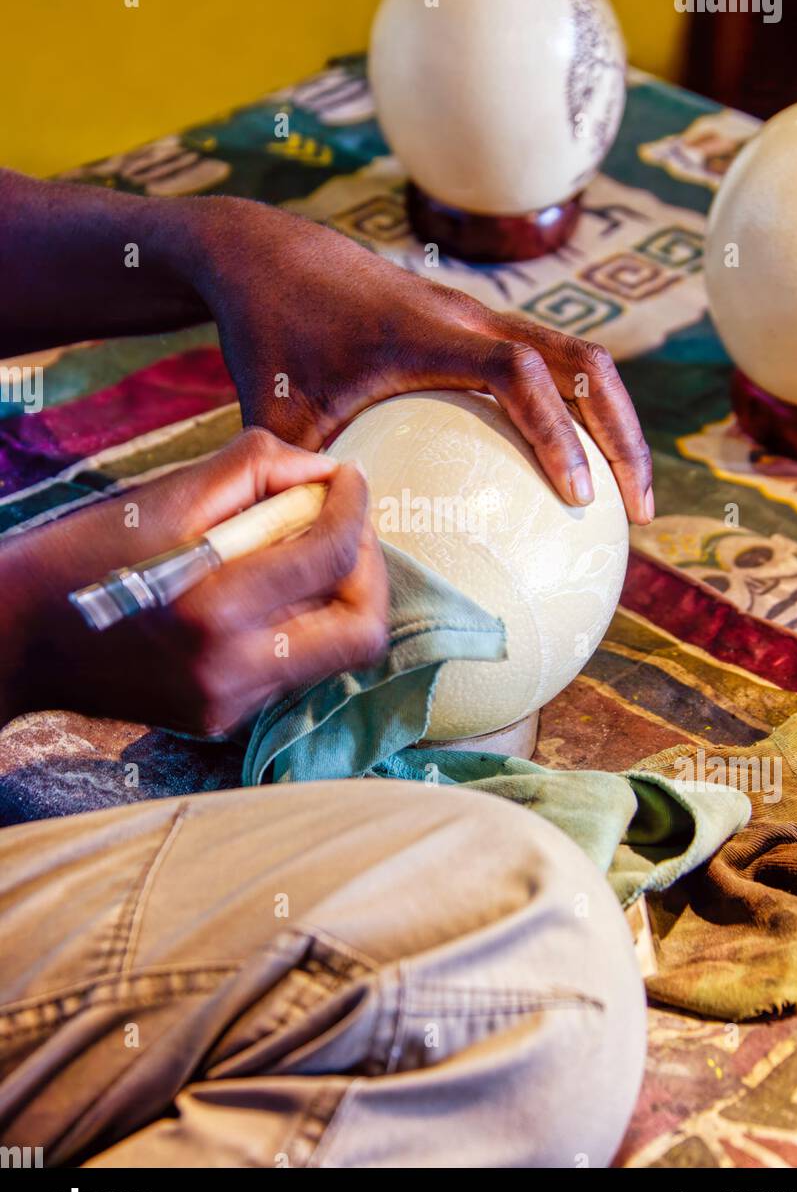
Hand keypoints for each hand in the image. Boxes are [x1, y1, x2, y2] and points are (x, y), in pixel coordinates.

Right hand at [0, 430, 387, 734]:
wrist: (16, 636)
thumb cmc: (82, 553)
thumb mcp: (164, 496)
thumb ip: (256, 471)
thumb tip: (326, 474)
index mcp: (211, 609)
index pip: (330, 558)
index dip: (353, 507)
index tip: (348, 480)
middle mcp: (230, 672)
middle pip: (361, 632)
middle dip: (367, 569)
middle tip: (339, 526)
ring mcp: (229, 706)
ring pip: (335, 653)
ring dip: (336, 595)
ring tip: (298, 551)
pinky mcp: (221, 720)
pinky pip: (293, 667)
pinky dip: (297, 621)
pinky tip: (260, 590)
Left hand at [192, 201, 653, 523]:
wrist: (265, 253)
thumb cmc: (267, 336)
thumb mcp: (274, 414)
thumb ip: (306, 484)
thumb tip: (340, 567)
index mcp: (423, 335)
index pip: (517, 373)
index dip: (557, 430)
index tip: (579, 497)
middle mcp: (467, 318)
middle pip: (583, 362)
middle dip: (623, 433)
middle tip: (639, 511)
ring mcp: (476, 316)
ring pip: (577, 358)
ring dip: (611, 422)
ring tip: (623, 500)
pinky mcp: (473, 325)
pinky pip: (547, 363)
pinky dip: (572, 413)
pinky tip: (564, 476)